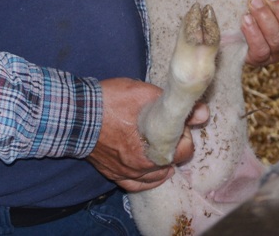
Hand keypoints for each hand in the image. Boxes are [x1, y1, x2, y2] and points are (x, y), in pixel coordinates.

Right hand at [89, 78, 205, 190]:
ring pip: (155, 175)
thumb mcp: (145, 94)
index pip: (183, 150)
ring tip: (165, 146)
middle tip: (170, 128)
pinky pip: (136, 184)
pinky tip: (156, 172)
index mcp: (150, 149)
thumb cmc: (109, 101)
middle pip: (170, 162)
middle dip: (175, 145)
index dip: (185, 133)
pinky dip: (149, 179)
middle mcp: (139, 166)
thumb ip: (174, 105)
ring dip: (164, 162)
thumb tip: (203, 113)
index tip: (180, 121)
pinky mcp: (113, 173)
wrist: (75, 112)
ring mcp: (125, 172)